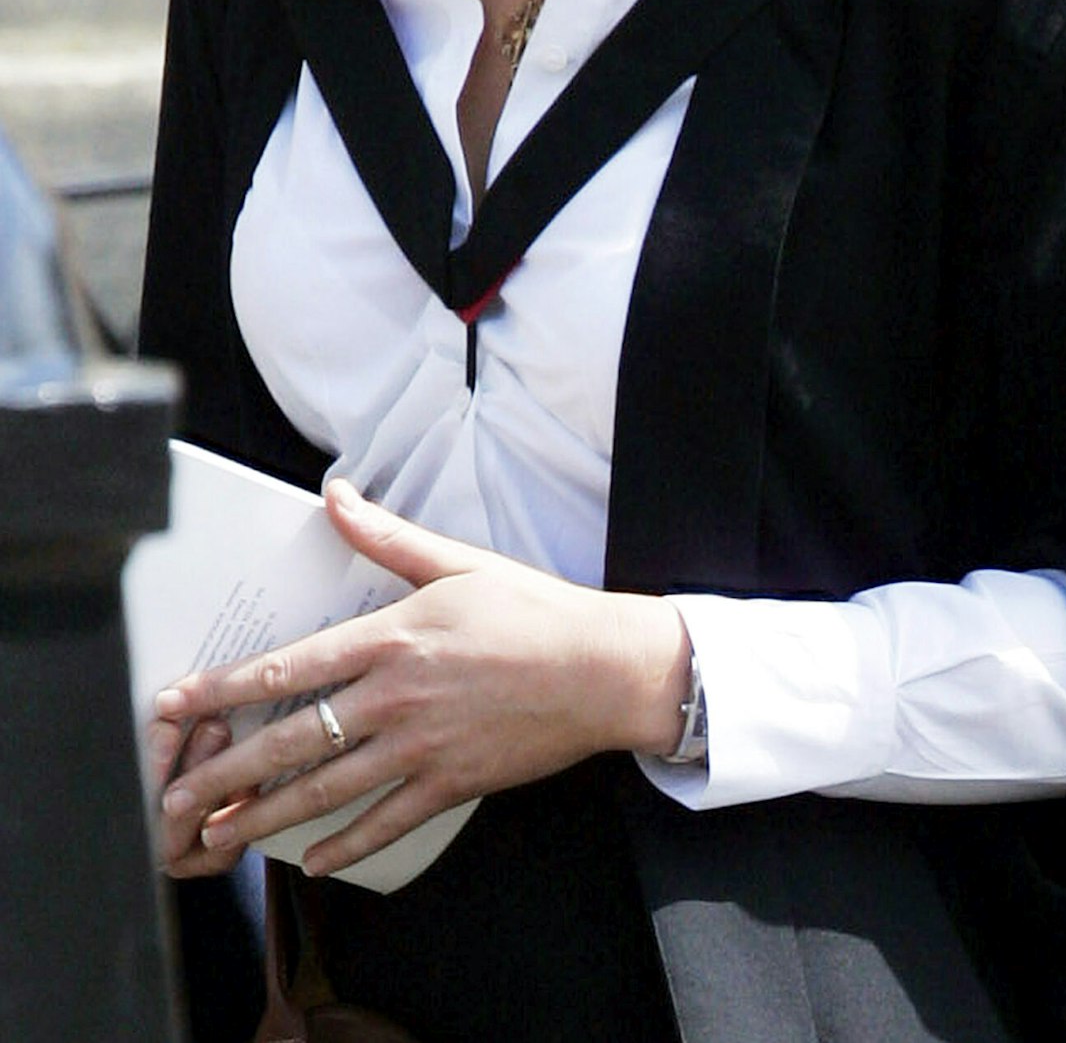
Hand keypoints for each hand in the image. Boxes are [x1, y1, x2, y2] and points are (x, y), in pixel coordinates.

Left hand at [155, 478, 690, 879]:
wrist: (602, 667)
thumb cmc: (531, 608)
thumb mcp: (456, 562)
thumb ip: (386, 536)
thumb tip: (335, 494)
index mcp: (392, 636)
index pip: (290, 666)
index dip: (225, 687)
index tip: (175, 702)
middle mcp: (397, 695)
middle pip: (294, 739)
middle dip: (226, 771)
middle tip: (173, 797)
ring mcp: (423, 745)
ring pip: (328, 790)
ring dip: (267, 817)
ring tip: (219, 835)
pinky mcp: (452, 781)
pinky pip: (387, 821)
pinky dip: (346, 844)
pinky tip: (311, 862)